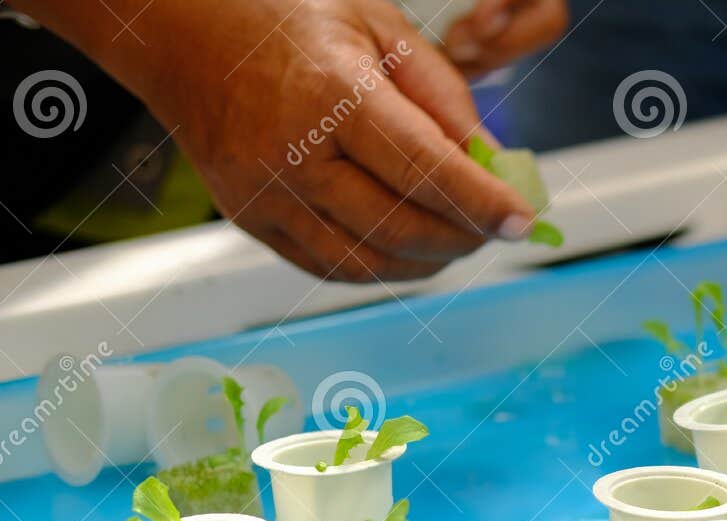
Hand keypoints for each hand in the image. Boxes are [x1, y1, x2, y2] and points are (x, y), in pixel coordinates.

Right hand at [22, 0, 543, 281]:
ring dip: (429, 261)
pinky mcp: (250, 220)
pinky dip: (383, 268)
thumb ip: (440, 95)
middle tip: (496, 227)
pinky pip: (332, 267)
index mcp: (331, 93)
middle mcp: (293, 153)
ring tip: (459, 238)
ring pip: (370, 261)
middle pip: (401, 226)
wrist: (182, 30)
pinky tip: (411, 249)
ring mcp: (266, 194)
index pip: (425, 169)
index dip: (483, 202)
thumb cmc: (285, 17)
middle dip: (464, 236)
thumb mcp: (377, 25)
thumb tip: (490, 162)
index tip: (522, 219)